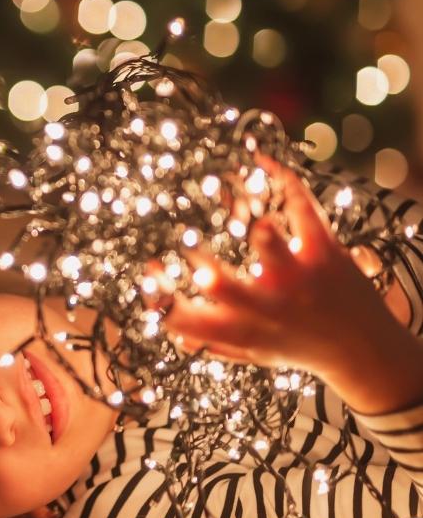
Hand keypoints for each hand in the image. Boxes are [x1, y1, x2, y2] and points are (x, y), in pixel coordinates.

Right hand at [162, 154, 408, 385]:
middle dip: (202, 268)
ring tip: (252, 222)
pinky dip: (284, 181)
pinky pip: (304, 210)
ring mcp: (297, 277)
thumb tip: (170, 329)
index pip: (186, 320)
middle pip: (223, 286)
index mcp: (241, 330)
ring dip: (263, 234)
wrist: (367, 355)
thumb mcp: (254, 354)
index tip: (149, 267)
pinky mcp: (324, 251)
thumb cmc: (299, 348)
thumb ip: (212, 342)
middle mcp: (266, 306)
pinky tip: (262, 162)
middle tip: (186, 247)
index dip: (159, 295)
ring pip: (275, 250)